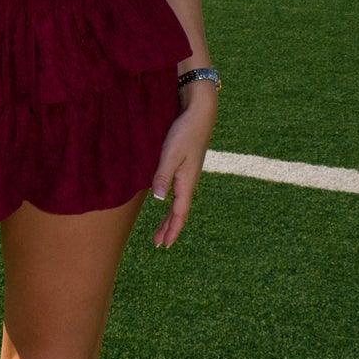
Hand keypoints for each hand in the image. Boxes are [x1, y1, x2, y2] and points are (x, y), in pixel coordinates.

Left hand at [150, 82, 217, 248]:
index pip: (178, 213)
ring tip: (160, 229)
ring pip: (178, 202)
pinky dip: (171, 203)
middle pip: (178, 212)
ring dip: (169, 217)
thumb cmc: (184, 132)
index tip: (163, 245)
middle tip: (158, 243)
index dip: (171, 230)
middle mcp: (189, 182)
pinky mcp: (186, 166)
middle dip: (168, 228)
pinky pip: (178, 191)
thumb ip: (163, 176)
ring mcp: (188, 174)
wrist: (199, 112)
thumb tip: (159, 201)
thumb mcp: (170, 154)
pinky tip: (166, 201)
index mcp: (187, 182)